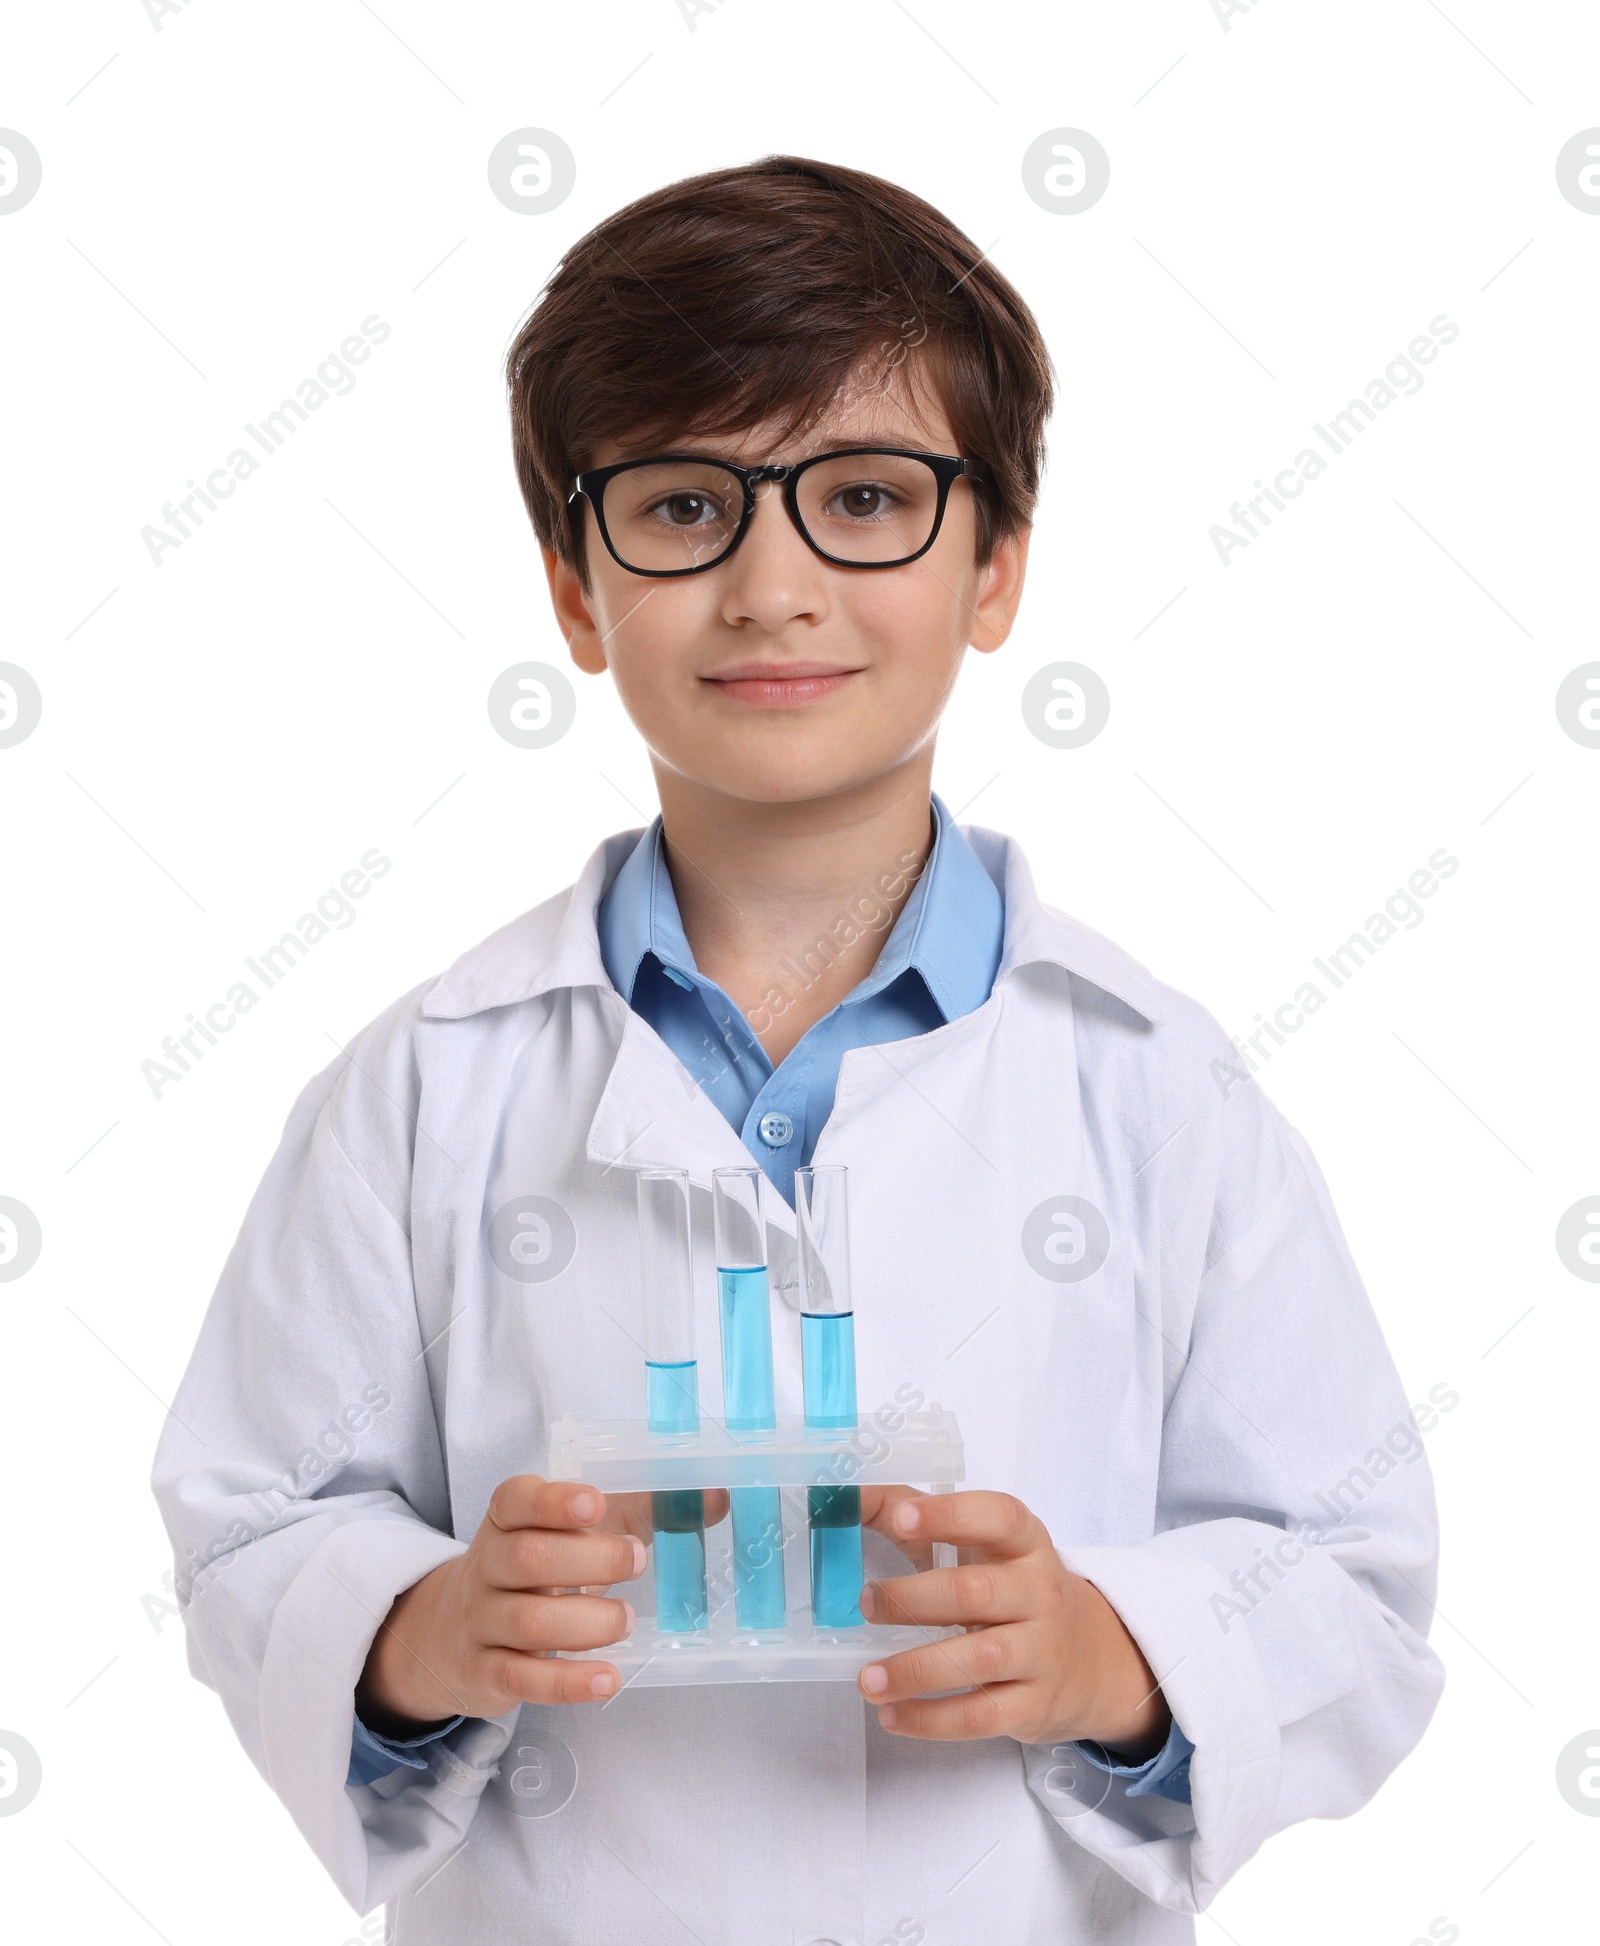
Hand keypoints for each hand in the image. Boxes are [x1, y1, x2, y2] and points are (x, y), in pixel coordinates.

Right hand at [356, 1477, 668, 1734]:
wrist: (452, 1634)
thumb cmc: (537, 1569)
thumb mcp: (577, 1531)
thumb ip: (644, 1508)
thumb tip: (718, 1497)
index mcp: (507, 1518)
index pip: (515, 1499)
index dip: (553, 1500)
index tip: (595, 1503)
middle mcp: (487, 1565)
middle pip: (528, 1558)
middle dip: (588, 1561)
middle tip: (636, 1561)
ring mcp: (481, 1621)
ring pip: (528, 1622)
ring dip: (586, 1623)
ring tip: (624, 1621)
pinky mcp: (485, 1673)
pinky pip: (524, 1679)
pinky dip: (569, 1683)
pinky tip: (608, 1679)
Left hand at [854, 1487, 1169, 1752]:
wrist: (1090, 1658)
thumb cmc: (1011, 1588)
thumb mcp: (979, 1545)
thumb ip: (911, 1514)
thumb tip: (844, 1499)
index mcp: (1025, 1543)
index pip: (998, 1518)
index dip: (950, 1515)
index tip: (902, 1517)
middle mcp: (1039, 1593)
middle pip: (976, 1592)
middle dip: (913, 1599)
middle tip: (866, 1603)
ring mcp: (1041, 1651)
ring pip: (978, 1658)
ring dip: (915, 1670)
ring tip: (868, 1679)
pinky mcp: (1033, 1705)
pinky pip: (980, 1716)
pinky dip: (930, 1719)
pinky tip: (891, 1714)